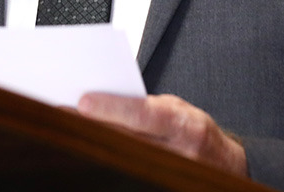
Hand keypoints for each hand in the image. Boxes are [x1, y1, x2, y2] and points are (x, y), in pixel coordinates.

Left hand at [77, 92, 247, 176]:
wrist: (224, 166)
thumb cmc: (193, 131)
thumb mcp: (177, 110)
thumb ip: (146, 108)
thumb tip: (100, 102)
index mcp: (185, 125)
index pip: (144, 114)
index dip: (113, 108)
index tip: (83, 101)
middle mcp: (180, 153)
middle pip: (126, 140)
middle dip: (92, 126)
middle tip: (59, 114)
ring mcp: (170, 175)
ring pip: (122, 160)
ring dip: (92, 145)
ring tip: (65, 132)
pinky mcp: (160, 187)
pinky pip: (125, 175)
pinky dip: (104, 162)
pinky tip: (84, 153)